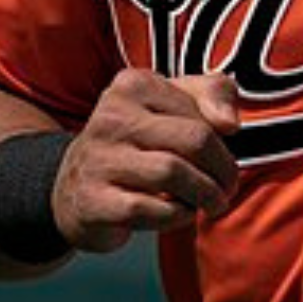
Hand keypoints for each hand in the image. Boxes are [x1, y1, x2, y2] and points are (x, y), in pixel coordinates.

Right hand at [51, 70, 239, 253]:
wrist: (73, 189)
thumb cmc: (138, 144)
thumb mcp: (173, 105)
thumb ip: (213, 94)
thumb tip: (230, 123)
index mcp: (132, 85)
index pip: (201, 115)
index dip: (224, 145)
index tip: (222, 162)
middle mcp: (111, 116)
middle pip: (194, 140)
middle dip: (223, 171)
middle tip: (226, 189)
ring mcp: (97, 159)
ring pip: (173, 173)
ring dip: (204, 195)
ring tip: (210, 203)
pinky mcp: (93, 201)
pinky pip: (152, 210)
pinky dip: (177, 216)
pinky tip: (179, 213)